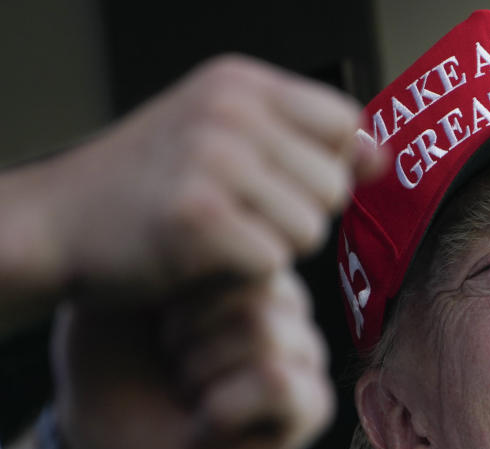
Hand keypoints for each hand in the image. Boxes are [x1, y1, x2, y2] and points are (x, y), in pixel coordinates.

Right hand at [21, 54, 382, 305]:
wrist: (62, 222)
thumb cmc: (151, 184)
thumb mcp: (225, 137)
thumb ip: (302, 141)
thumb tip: (378, 157)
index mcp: (241, 84)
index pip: (344, 124)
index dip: (329, 166)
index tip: (286, 184)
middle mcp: (230, 112)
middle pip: (334, 185)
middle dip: (301, 214)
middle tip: (244, 217)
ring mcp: (213, 161)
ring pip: (311, 228)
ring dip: (276, 247)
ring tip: (226, 235)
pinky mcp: (199, 218)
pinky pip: (274, 261)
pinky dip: (247, 272)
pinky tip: (208, 258)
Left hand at [50, 269, 331, 448]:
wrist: (103, 444)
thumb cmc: (111, 363)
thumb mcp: (124, 290)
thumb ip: (174, 249)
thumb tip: (229, 232)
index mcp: (247, 265)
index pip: (241, 243)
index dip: (184, 288)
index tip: (155, 322)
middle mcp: (286, 304)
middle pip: (255, 287)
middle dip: (189, 332)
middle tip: (171, 364)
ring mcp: (306, 353)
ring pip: (266, 332)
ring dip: (201, 371)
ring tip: (186, 393)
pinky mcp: (313, 405)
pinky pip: (278, 383)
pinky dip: (223, 410)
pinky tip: (204, 427)